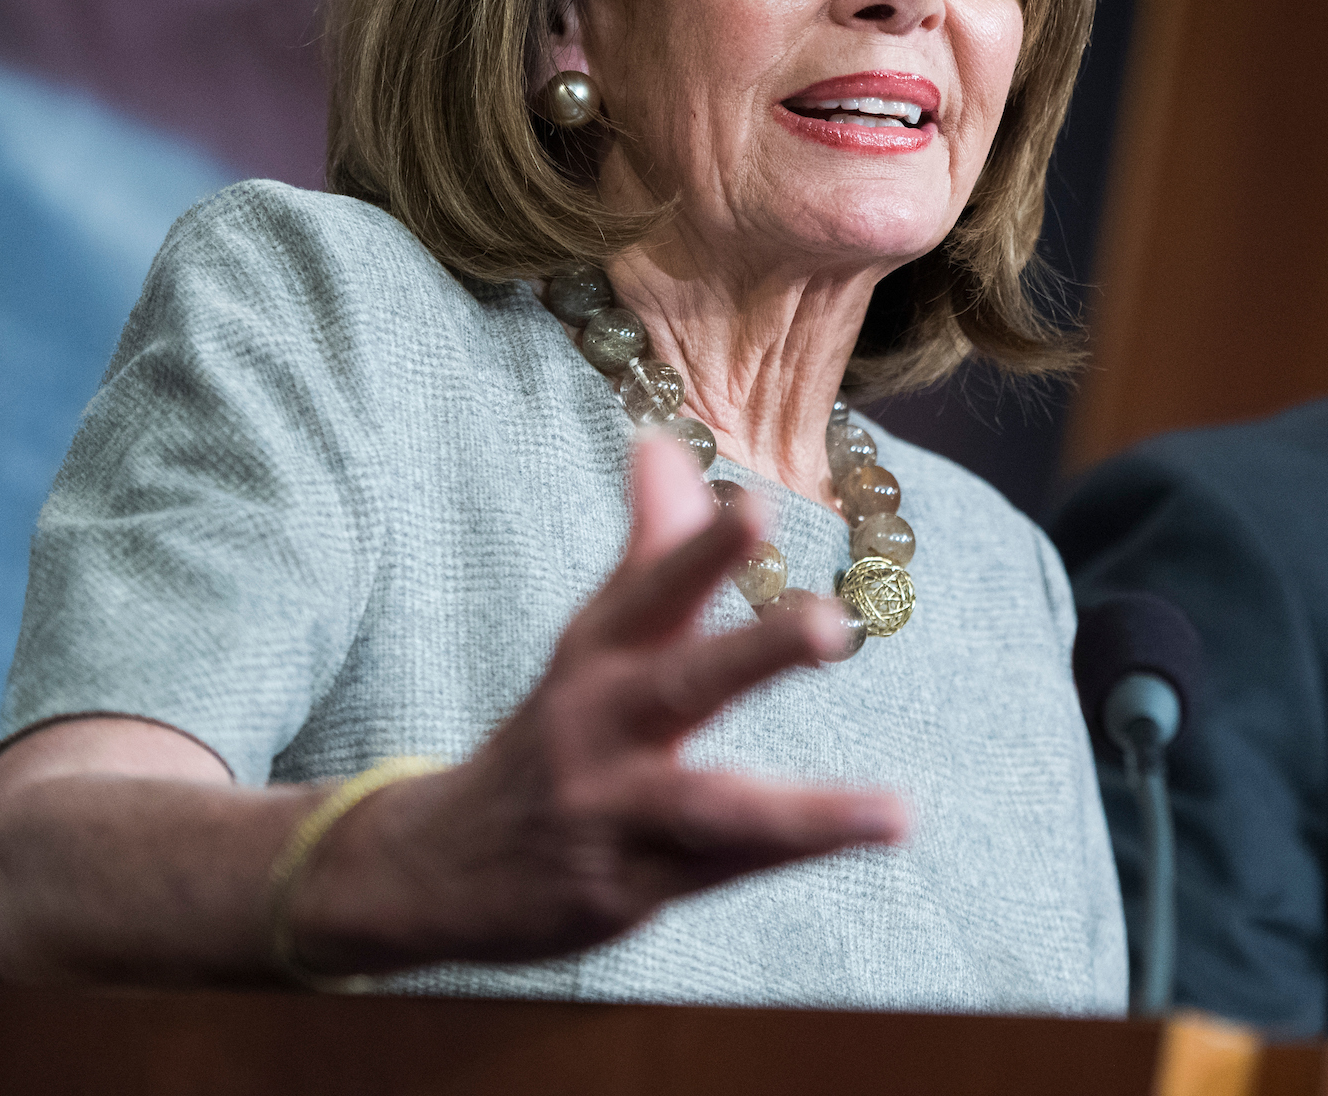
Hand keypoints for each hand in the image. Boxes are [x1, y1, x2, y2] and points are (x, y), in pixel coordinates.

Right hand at [292, 435, 907, 972]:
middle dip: (756, 652)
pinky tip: (881, 829)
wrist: (435, 866)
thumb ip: (650, 548)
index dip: (700, 549)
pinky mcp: (629, 887)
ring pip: (712, 808)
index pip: (652, 590)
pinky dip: (799, 852)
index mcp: (597, 654)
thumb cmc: (556, 733)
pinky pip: (728, 868)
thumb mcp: (592, 641)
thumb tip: (662, 440)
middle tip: (830, 625)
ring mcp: (612, 811)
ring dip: (804, 813)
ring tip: (892, 811)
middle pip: (683, 684)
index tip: (756, 506)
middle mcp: (600, 726)